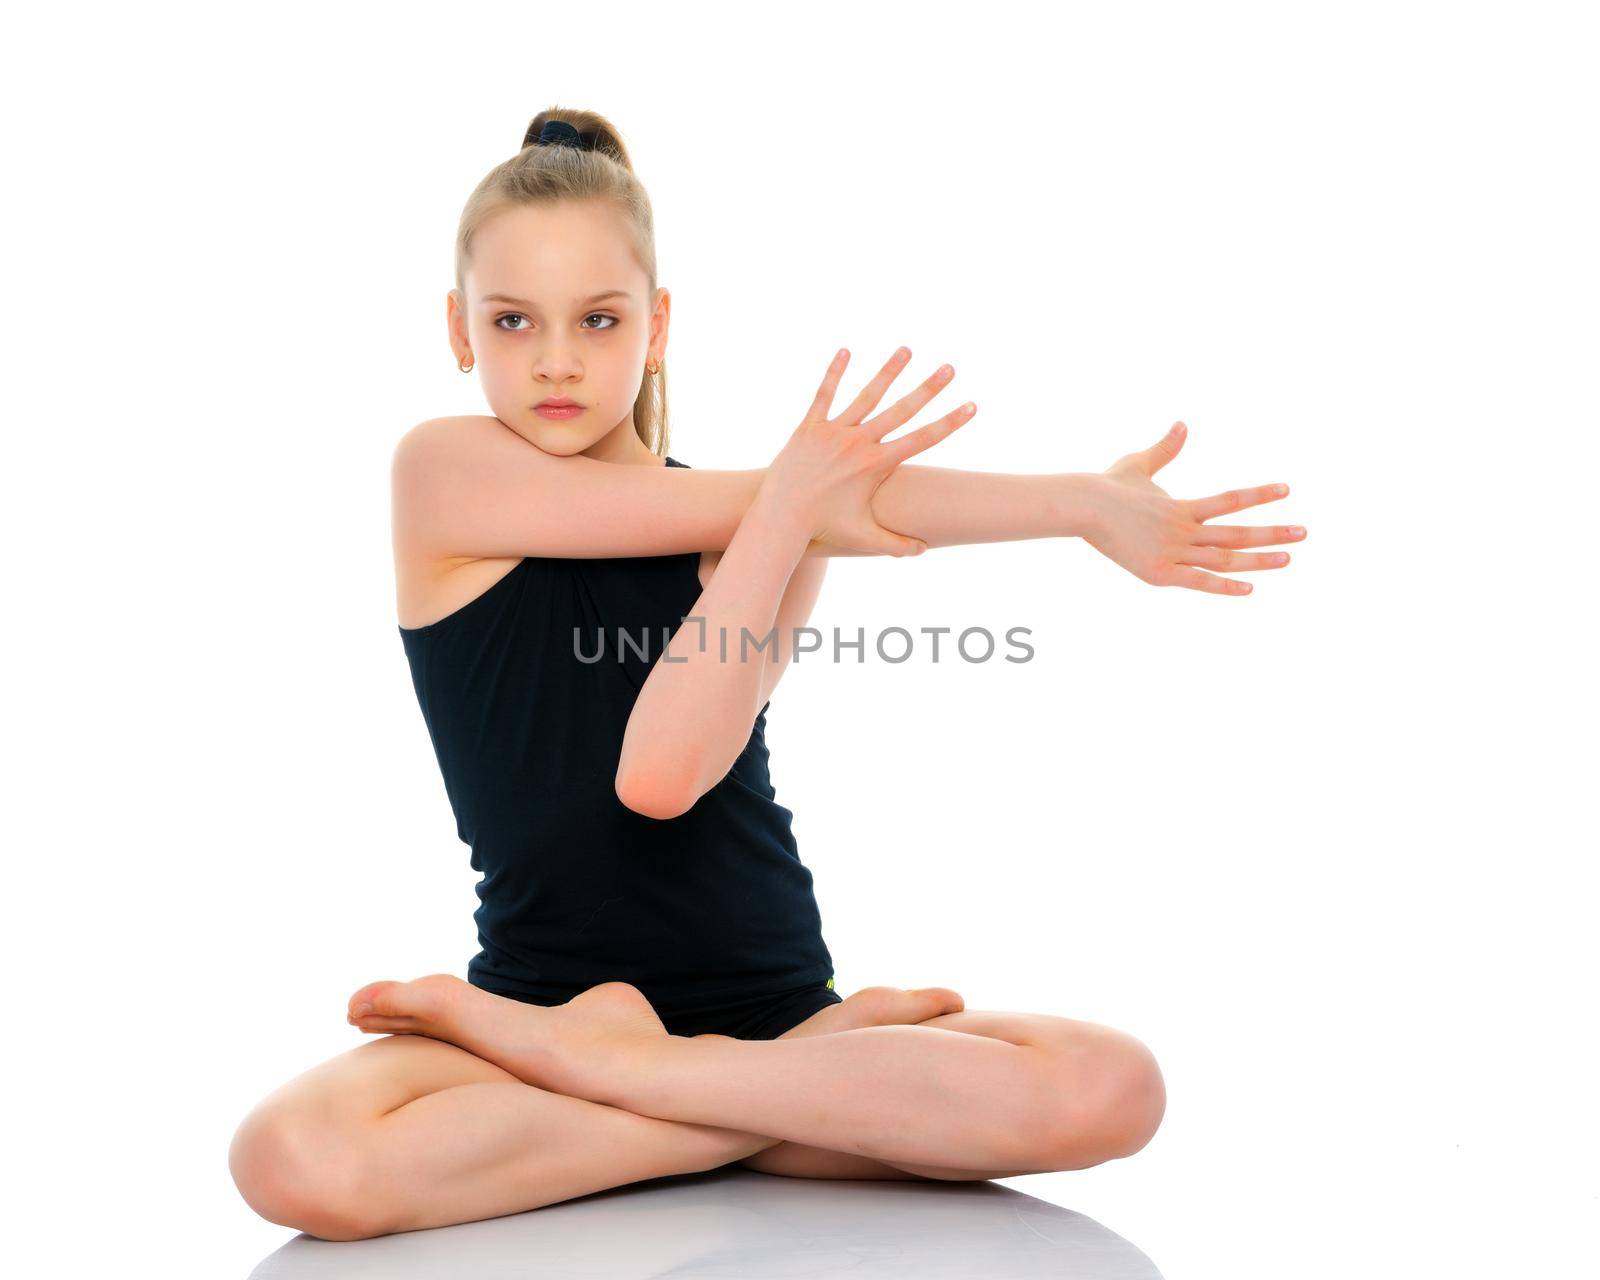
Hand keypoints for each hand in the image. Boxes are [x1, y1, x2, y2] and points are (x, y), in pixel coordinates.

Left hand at [760, 346, 975, 555]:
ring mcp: (834, 431)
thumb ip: (896, 544)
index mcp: (876, 465)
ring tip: (907, 349)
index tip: (972, 406)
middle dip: (929, 388)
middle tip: (950, 368)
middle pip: (902, 410)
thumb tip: (924, 549)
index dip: (950, 422)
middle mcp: (859, 442)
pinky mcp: (810, 426)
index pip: (923, 439)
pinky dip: (835, 372)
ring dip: (889, 371)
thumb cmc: (823, 527)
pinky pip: (825, 394)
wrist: (781, 515)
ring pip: (867, 395)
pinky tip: (846, 351)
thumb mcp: (863, 537)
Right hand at [1082, 422, 1304, 594]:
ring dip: (1259, 559)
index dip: (1259, 495)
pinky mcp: (1160, 573)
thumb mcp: (1139, 464)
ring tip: (1288, 558)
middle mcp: (1184, 529)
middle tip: (1305, 532)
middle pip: (1237, 533)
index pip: (1230, 500)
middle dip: (1272, 532)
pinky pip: (1199, 581)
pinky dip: (1225, 586)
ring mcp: (1173, 552)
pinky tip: (1250, 589)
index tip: (1286, 490)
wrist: (1084, 505)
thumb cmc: (1108, 486)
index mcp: (1183, 506)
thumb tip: (1182, 423)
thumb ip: (1165, 449)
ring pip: (1224, 558)